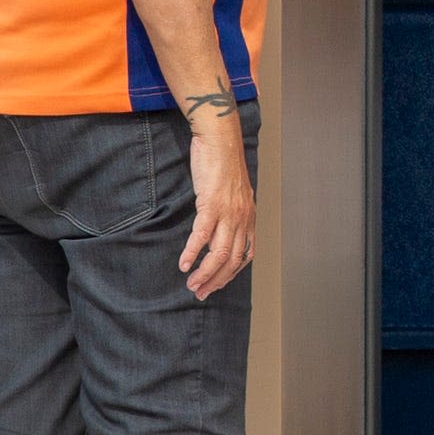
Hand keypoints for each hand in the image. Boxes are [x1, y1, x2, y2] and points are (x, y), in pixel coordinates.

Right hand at [177, 112, 255, 298]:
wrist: (220, 141)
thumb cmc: (223, 166)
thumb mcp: (232, 195)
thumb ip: (230, 214)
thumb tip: (217, 232)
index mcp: (249, 217)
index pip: (246, 255)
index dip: (231, 273)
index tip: (217, 284)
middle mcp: (242, 218)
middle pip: (232, 259)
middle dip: (216, 280)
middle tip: (200, 293)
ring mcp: (228, 212)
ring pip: (219, 252)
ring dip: (205, 273)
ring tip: (192, 285)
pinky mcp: (211, 204)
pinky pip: (202, 235)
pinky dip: (193, 253)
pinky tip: (184, 264)